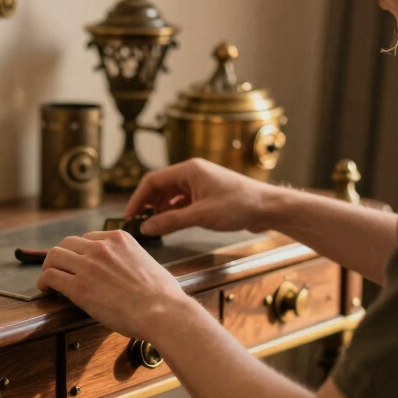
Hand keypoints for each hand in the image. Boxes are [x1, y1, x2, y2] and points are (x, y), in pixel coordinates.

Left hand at [36, 230, 200, 340]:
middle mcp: (101, 247)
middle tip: (60, 270)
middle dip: (62, 257)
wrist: (162, 311)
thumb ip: (134, 261)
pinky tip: (45, 289)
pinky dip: (43, 281)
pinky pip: (50, 276)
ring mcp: (88, 265)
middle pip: (67, 243)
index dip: (80, 252)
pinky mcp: (79, 286)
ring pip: (54, 256)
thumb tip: (133, 272)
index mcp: (119, 239)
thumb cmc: (163, 296)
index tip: (78, 263)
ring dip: (49, 267)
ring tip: (48, 280)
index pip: (89, 238)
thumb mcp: (149, 263)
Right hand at [126, 158, 276, 235]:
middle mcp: (192, 173)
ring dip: (161, 209)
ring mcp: (200, 183)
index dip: (138, 198)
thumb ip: (171, 221)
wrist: (268, 208)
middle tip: (139, 223)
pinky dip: (174, 212)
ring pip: (171, 195)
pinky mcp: (207, 194)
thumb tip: (146, 227)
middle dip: (148, 204)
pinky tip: (171, 224)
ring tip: (153, 226)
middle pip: (160, 186)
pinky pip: (183, 201)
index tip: (129, 215)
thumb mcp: (201, 215)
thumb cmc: (239, 205)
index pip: (152, 180)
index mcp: (188, 170)